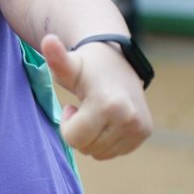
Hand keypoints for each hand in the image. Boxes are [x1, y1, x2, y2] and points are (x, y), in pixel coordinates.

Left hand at [42, 33, 151, 158]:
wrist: (116, 61)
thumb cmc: (85, 66)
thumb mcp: (68, 64)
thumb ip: (56, 57)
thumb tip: (48, 40)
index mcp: (108, 104)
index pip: (74, 138)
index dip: (66, 125)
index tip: (69, 107)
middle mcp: (128, 118)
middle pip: (87, 148)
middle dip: (77, 132)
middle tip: (80, 110)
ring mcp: (139, 127)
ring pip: (100, 153)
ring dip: (91, 137)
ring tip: (92, 113)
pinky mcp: (145, 132)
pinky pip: (115, 152)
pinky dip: (105, 141)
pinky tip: (105, 120)